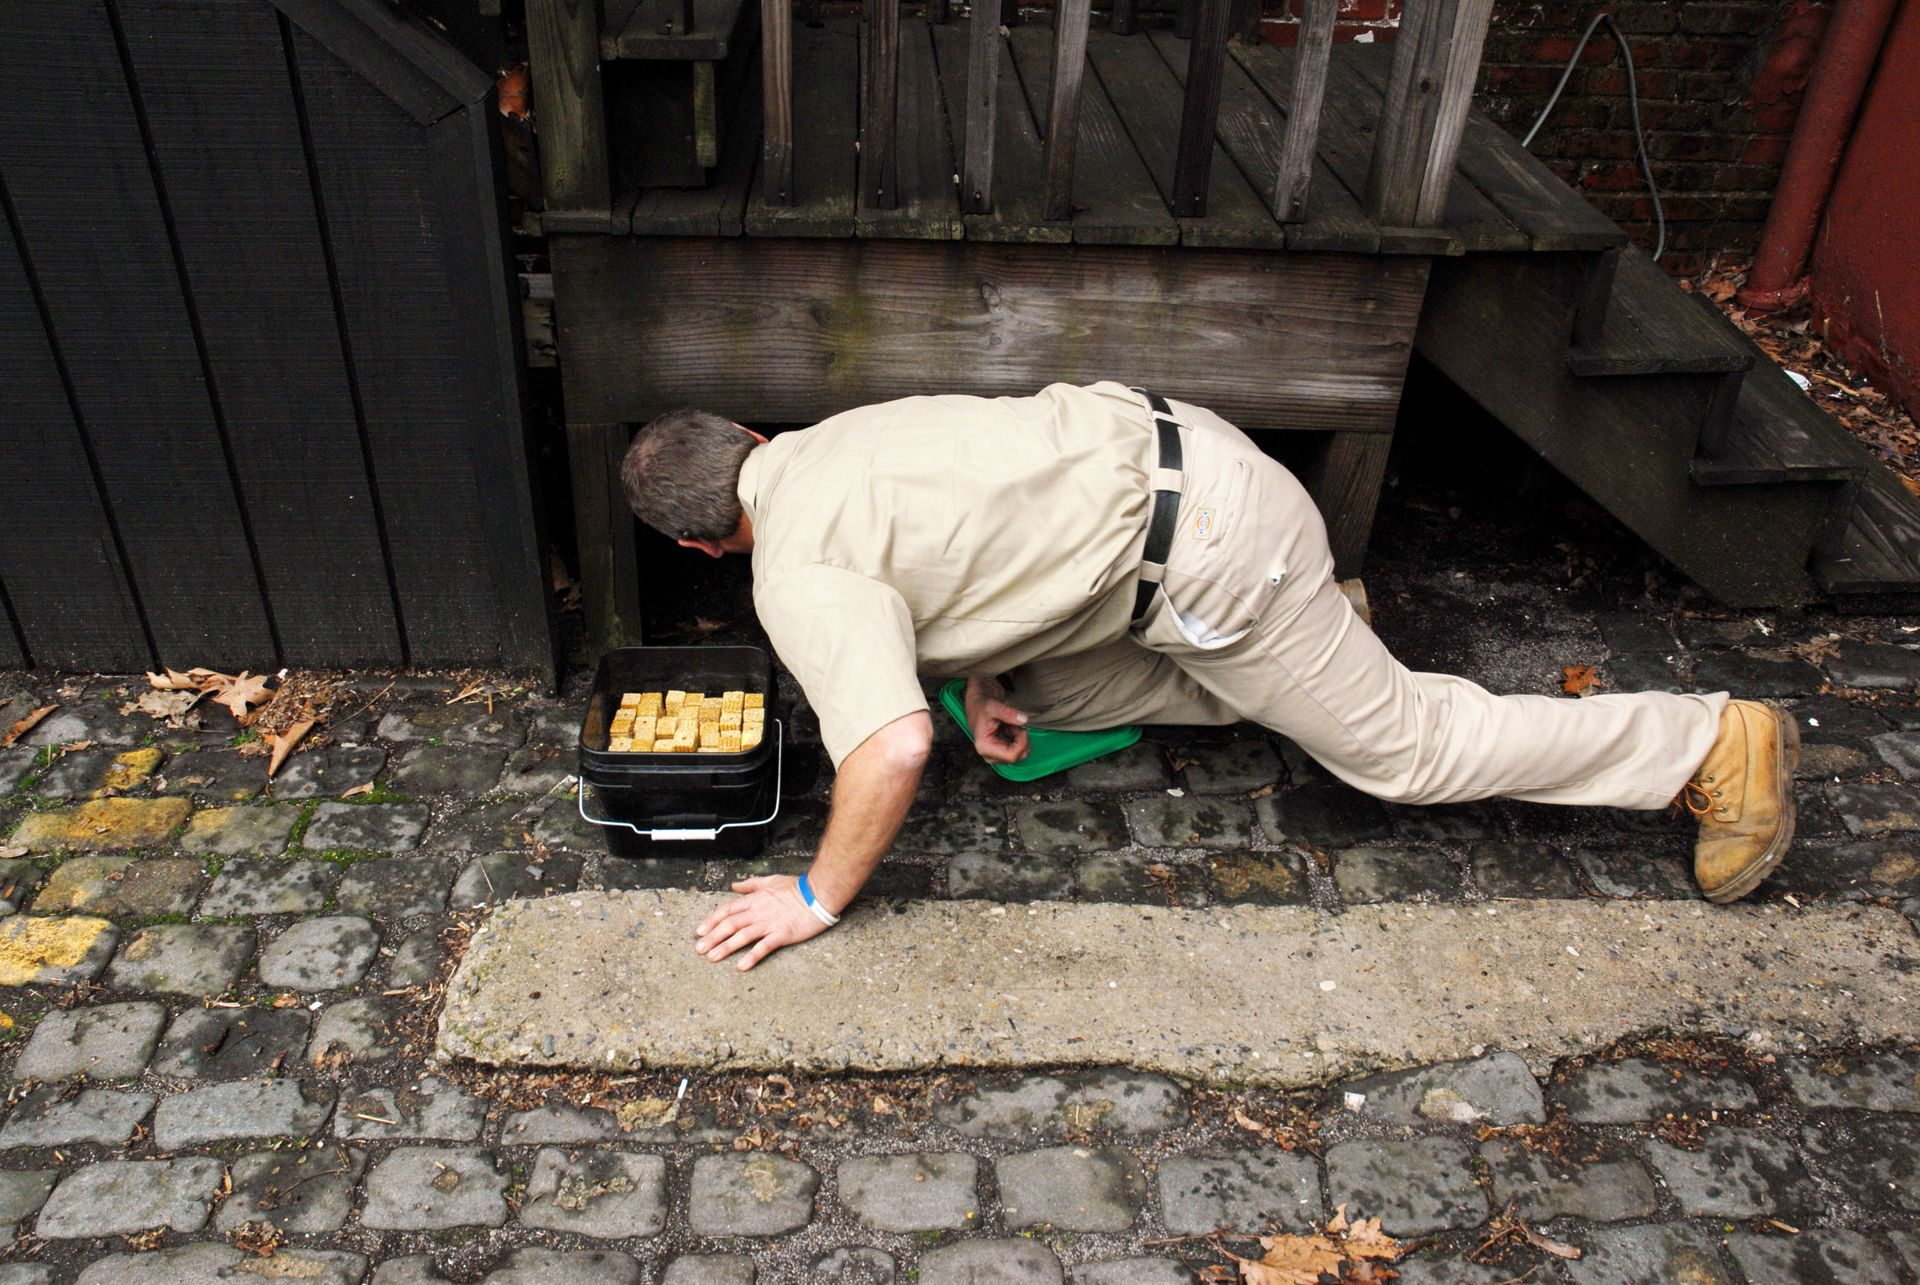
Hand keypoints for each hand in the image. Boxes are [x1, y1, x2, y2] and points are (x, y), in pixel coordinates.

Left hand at [694, 875, 831, 970]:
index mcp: (755, 899)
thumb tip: (735, 885)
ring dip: (725, 947)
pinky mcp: (782, 934)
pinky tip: (741, 966)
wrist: (819, 894)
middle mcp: (758, 911)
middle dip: (712, 937)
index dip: (712, 921)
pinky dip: (751, 956)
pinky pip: (764, 946)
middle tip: (699, 949)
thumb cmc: (798, 888)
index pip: (728, 910)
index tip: (700, 931)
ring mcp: (770, 923)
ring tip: (712, 958)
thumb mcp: (771, 881)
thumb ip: (751, 884)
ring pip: (742, 935)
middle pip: (730, 924)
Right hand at [964, 676, 1029, 764]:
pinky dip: (1017, 739)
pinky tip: (1009, 729)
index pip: (1011, 755)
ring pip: (1019, 754)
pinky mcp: (1000, 753)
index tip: (1023, 730)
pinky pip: (1017, 750)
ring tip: (1010, 726)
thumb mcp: (994, 706)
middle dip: (1021, 740)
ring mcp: (995, 755)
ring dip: (1019, 739)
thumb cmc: (982, 708)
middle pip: (1016, 756)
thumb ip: (1008, 713)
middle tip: (1014, 725)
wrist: (978, 706)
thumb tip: (1023, 719)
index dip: (1022, 743)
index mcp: (984, 747)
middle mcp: (989, 755)